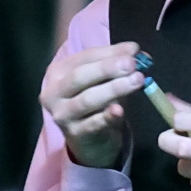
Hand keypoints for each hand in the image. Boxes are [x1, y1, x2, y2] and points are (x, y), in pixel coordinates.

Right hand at [41, 41, 148, 170]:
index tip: (133, 50)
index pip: (84, 58)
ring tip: (136, 81)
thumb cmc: (95, 104)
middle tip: (132, 64)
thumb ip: (116, 63)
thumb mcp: (103, 80)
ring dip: (113, 89)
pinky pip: (92, 123)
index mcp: (58, 72)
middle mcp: (53, 92)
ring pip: (87, 100)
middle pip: (80, 76)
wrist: (89, 141)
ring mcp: (62, 115)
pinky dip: (106, 116)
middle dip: (107, 68)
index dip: (109, 53)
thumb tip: (134, 49)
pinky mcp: (74, 134)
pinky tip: (119, 110)